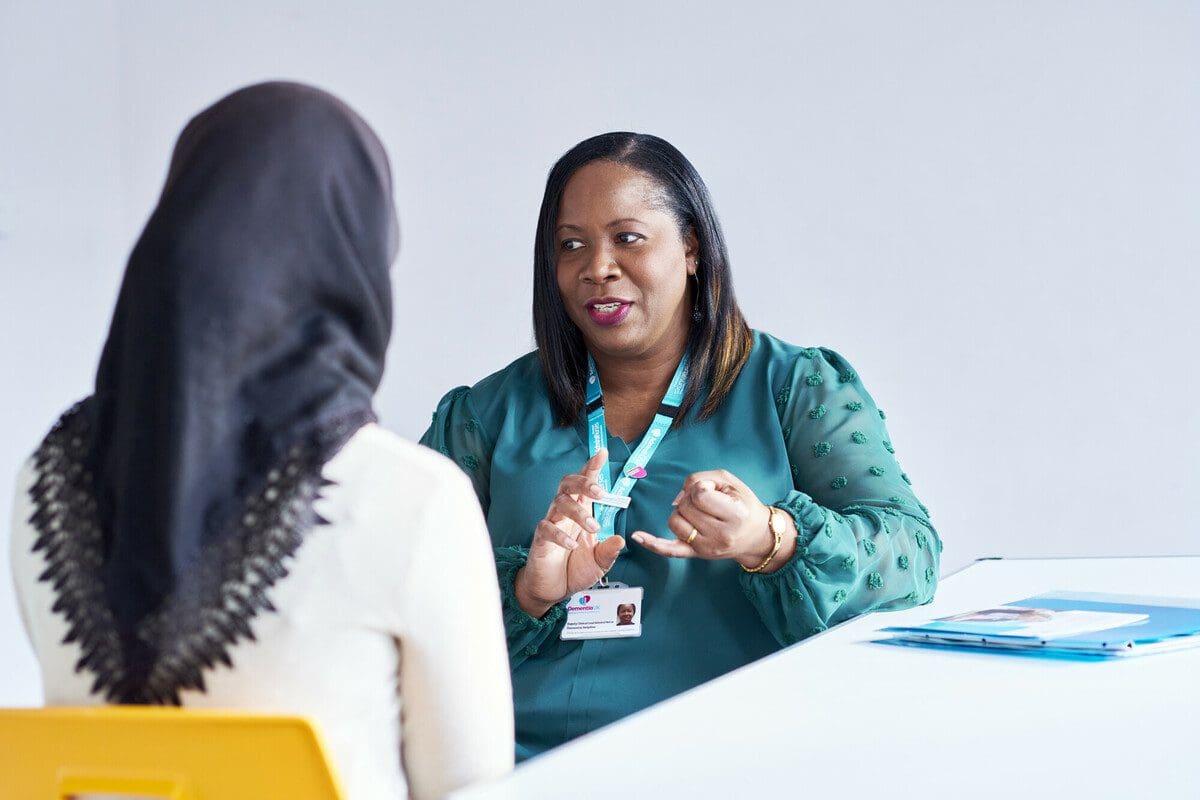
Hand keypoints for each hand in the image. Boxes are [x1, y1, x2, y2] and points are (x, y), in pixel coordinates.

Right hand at [514, 449, 625, 616]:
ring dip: (578, 512)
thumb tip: (621, 539)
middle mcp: (566, 514)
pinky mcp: (540, 539)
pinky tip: (572, 544)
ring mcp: (552, 524)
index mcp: (581, 512)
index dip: (592, 468)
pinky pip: (547, 529)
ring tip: (593, 527)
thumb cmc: (575, 569)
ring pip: (559, 503)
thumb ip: (609, 550)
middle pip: (568, 485)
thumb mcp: (600, 562)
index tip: (602, 453)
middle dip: (584, 483)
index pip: (586, 485)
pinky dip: (560, 535)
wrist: (554, 590)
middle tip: (600, 493)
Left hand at [631, 469, 794, 570]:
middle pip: (684, 507)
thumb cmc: (743, 505)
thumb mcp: (730, 482)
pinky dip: (652, 543)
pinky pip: (669, 550)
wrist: (755, 535)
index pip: (700, 494)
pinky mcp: (695, 554)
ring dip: (681, 512)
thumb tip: (678, 497)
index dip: (701, 487)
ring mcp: (705, 548)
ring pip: (674, 522)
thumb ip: (701, 479)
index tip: (712, 490)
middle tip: (708, 502)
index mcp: (734, 515)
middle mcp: (720, 535)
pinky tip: (637, 536)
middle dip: (691, 498)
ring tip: (698, 513)